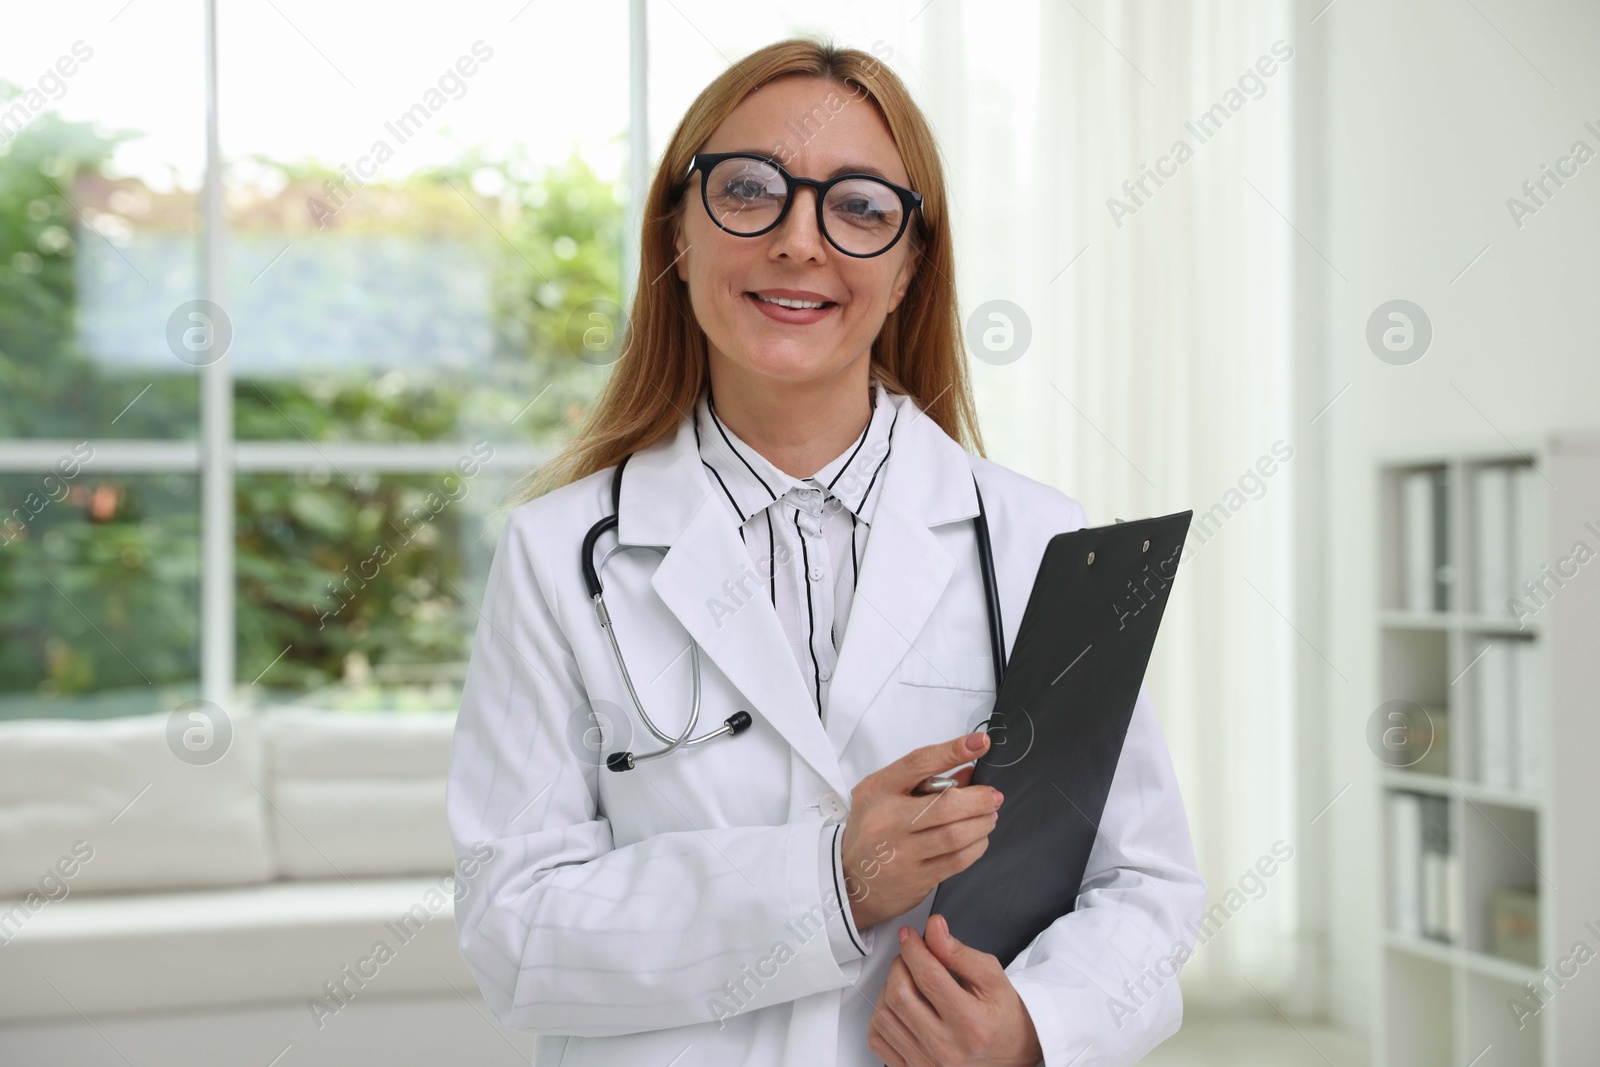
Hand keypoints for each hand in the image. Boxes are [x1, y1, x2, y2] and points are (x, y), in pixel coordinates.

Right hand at [840, 733, 1003, 930]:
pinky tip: (979, 840)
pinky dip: (976, 847)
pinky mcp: (915, 878)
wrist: (849, 881)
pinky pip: (956, 861)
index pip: (919, 763)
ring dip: (982, 824)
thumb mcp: (884, 796)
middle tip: (994, 797)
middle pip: (946, 805)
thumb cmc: (871, 831)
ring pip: (955, 835)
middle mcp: (888, 820)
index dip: (953, 751)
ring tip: (990, 818)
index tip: (979, 743)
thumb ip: (924, 782)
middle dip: (979, 800)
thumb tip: (968, 772)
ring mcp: (901, 852)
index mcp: (879, 790)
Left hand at [867, 914, 1043, 1066]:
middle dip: (900, 965)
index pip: (929, 977)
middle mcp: (948, 1048)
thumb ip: (959, 952)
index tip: (910, 936)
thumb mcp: (992, 977)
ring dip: (888, 987)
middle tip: (911, 957)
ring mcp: (927, 1063)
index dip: (914, 948)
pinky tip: (898, 1006)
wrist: (1009, 1054)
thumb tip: (934, 928)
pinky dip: (881, 1015)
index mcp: (972, 1024)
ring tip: (907, 980)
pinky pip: (878, 1038)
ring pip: (884, 1015)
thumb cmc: (1002, 1017)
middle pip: (900, 995)